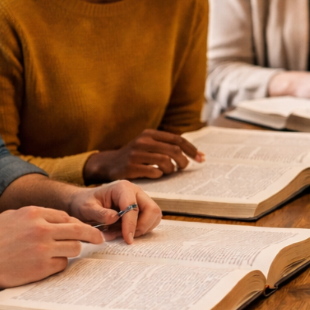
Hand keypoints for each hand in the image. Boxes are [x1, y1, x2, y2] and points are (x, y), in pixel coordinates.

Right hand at [0, 206, 103, 290]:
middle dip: (92, 234)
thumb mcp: (9, 218)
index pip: (66, 216)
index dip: (76, 224)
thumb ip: (33, 216)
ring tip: (59, 254)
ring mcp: (43, 249)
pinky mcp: (41, 267)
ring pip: (74, 248)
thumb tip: (55, 219)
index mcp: (33, 213)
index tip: (83, 229)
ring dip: (70, 251)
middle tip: (100, 239)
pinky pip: (62, 264)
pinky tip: (46, 265)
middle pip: (79, 230)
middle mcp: (41, 229)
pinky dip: (58, 264)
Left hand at [67, 180, 160, 243]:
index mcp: (122, 188)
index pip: (133, 207)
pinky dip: (141, 229)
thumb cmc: (84, 203)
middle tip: (127, 237)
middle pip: (152, 209)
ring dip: (142, 229)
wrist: (84, 202)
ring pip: (154, 216)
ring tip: (122, 233)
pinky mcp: (142, 209)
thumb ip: (100, 213)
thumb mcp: (86, 208)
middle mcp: (135, 192)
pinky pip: (151, 221)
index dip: (131, 224)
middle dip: (141, 226)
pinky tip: (125, 231)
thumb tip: (115, 218)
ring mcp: (140, 200)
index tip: (127, 239)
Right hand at [83, 129, 203, 181]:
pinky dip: (159, 175)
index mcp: (150, 134)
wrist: (108, 164)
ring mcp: (136, 154)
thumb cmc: (135, 155)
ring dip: (172, 169)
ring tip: (170, 171)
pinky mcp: (131, 167)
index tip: (201, 158)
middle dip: (184, 161)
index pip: (177, 140)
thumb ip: (167, 145)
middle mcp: (143, 141)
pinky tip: (157, 175)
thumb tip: (195, 153)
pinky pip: (154, 172)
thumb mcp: (148, 144)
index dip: (192, 149)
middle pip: (174, 151)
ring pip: (166, 162)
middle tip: (184, 167)